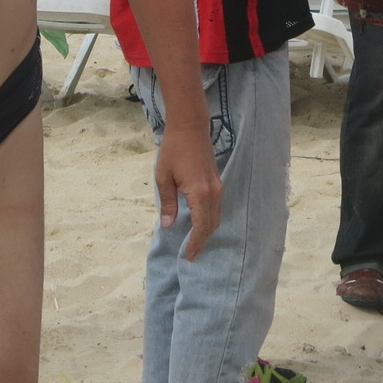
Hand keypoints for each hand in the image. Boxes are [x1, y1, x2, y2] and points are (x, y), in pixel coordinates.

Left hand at [154, 121, 222, 259]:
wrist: (190, 127)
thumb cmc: (173, 149)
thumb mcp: (164, 177)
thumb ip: (168, 203)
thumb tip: (169, 225)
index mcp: (200, 193)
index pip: (201, 226)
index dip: (195, 243)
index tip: (189, 256)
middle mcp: (213, 193)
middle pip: (211, 225)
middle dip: (202, 241)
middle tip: (191, 255)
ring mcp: (218, 187)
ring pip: (216, 217)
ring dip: (207, 231)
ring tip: (195, 243)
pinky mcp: (217, 182)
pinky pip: (217, 207)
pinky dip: (210, 219)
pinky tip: (200, 223)